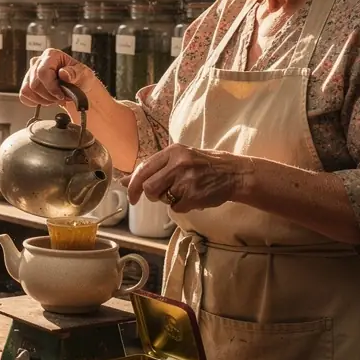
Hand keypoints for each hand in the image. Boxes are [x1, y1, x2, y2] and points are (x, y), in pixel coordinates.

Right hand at [19, 48, 98, 107]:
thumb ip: (76, 73)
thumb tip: (63, 73)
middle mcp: (39, 62)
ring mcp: (31, 73)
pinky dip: (36, 102)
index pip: (42, 72)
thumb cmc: (81, 79)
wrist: (79, 89)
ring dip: (43, 100)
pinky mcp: (27, 84)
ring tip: (55, 99)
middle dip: (49, 95)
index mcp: (51, 55)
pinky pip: (24, 96)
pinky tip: (47, 100)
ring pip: (27, 90)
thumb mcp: (85, 75)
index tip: (60, 95)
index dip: (51, 87)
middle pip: (34, 83)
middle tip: (61, 98)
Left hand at [126, 144, 246, 212]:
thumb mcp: (180, 158)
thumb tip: (125, 180)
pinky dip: (182, 206)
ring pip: (161, 198)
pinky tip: (193, 197)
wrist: (234, 173)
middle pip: (148, 186)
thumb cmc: (204, 165)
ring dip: (167, 199)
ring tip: (180, 192)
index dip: (132, 184)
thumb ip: (154, 168)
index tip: (130, 195)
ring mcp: (186, 180)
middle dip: (149, 195)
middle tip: (156, 197)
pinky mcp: (194, 195)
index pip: (143, 168)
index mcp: (172, 151)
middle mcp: (178, 164)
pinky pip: (176, 208)